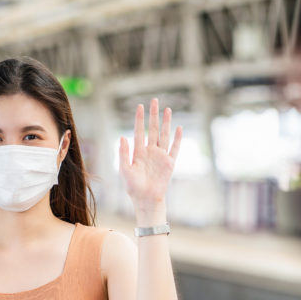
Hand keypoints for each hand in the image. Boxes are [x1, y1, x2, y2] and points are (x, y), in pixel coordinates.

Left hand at [118, 98, 182, 220]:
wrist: (146, 199)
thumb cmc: (133, 187)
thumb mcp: (124, 169)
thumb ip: (123, 153)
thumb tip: (122, 137)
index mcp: (138, 152)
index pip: (139, 131)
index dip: (139, 119)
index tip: (139, 106)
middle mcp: (150, 152)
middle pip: (152, 129)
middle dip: (153, 115)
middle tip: (154, 101)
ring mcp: (160, 156)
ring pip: (164, 135)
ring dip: (166, 122)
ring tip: (167, 109)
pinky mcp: (169, 163)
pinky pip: (174, 148)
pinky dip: (177, 138)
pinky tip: (178, 127)